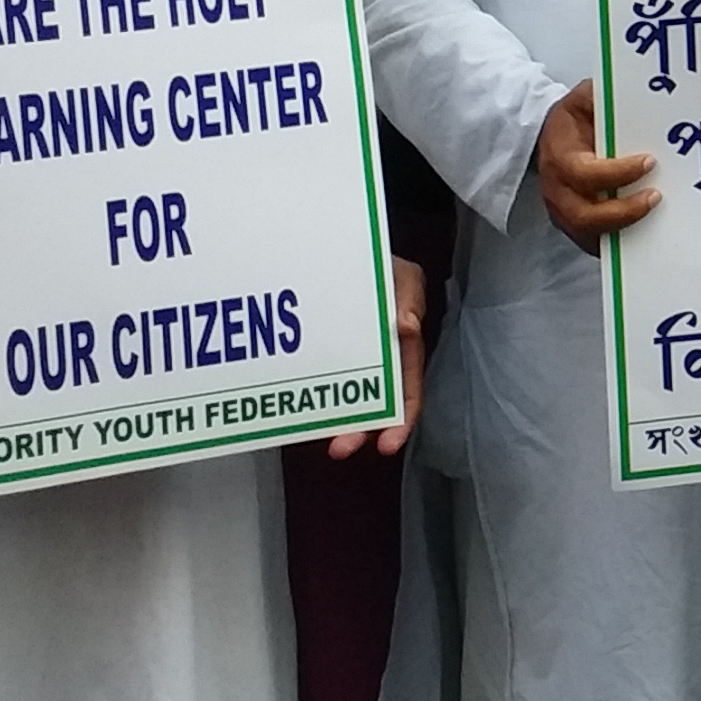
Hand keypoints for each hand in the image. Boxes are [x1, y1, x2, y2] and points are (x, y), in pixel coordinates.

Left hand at [324, 254, 427, 459]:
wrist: (333, 252)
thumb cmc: (375, 262)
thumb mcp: (401, 273)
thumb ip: (409, 295)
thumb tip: (407, 325)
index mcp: (401, 347)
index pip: (407, 389)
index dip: (401, 418)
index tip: (388, 443)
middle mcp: (375, 360)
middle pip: (372, 402)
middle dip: (359, 428)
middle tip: (341, 448)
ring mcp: (343, 359)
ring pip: (339, 398)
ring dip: (330, 421)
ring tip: (314, 436)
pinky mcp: (313, 355)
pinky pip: (311, 380)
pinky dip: (304, 397)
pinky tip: (292, 411)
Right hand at [535, 84, 659, 249]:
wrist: (552, 138)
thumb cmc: (575, 119)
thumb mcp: (584, 98)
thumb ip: (601, 95)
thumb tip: (630, 89)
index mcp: (560, 158)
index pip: (584, 174)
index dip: (617, 173)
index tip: (650, 161)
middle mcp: (558, 192)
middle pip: (583, 216)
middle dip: (622, 212)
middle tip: (656, 197)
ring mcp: (565, 214)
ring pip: (590, 236)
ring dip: (624, 230)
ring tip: (657, 216)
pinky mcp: (577, 227)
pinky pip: (597, 243)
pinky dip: (621, 243)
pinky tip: (650, 235)